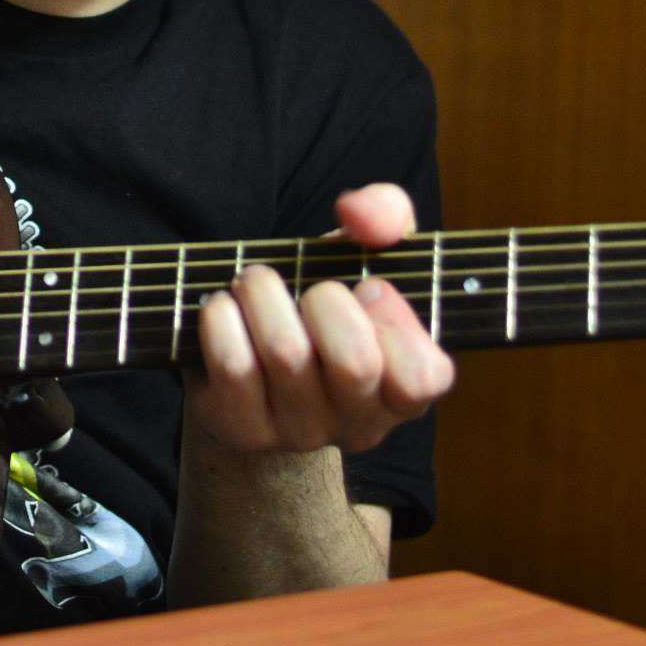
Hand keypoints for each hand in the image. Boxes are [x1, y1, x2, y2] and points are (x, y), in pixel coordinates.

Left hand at [187, 183, 453, 455]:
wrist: (251, 354)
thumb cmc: (325, 303)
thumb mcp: (365, 252)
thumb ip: (385, 214)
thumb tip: (359, 212)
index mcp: (403, 391)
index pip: (423, 377)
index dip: (397, 322)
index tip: (369, 287)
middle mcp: (358, 423)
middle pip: (354, 362)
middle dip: (324, 299)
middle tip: (308, 285)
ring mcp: (300, 433)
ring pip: (286, 354)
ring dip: (263, 293)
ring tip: (254, 282)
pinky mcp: (243, 429)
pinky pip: (233, 366)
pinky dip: (222, 318)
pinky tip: (224, 307)